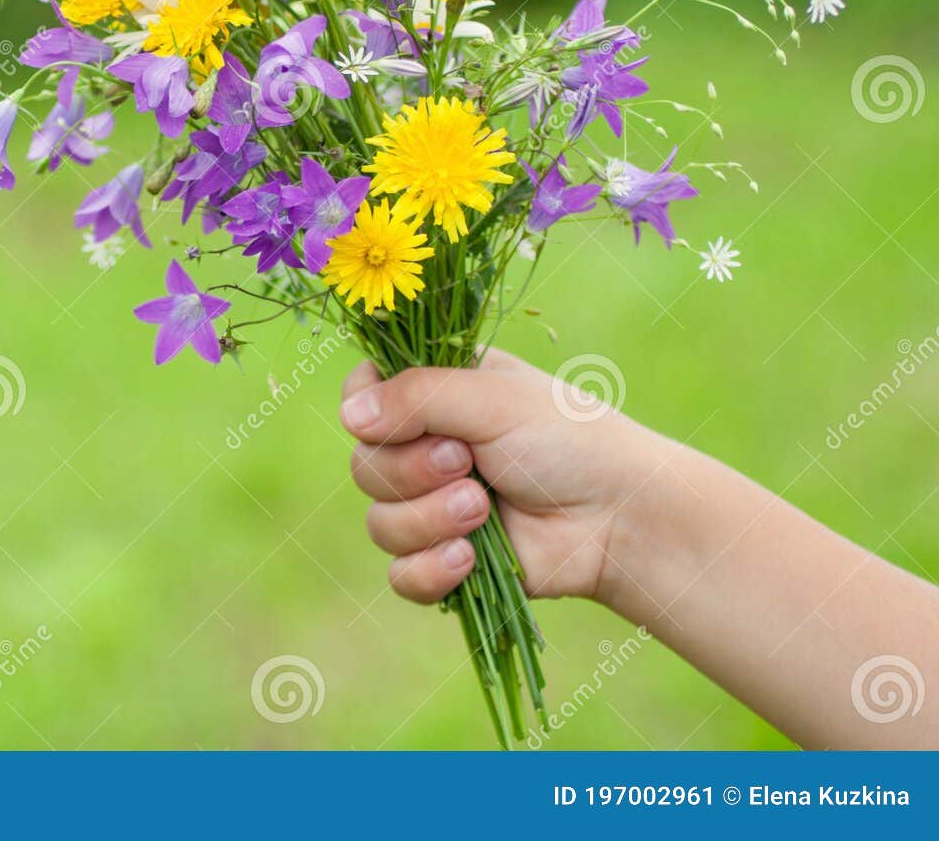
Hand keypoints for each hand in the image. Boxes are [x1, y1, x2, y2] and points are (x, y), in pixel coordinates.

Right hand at [340, 349, 663, 605]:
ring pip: (378, 522)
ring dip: (428, 519)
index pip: (360, 395)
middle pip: (363, 465)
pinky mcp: (446, 561)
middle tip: (466, 462)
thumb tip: (348, 416)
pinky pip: (400, 575)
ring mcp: (433, 507)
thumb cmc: (569, 440)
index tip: (395, 419)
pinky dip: (430, 569)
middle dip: (410, 471)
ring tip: (484, 510)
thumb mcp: (493, 400)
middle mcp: (425, 447)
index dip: (367, 412)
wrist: (621, 518)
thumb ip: (417, 398)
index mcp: (434, 394)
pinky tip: (469, 559)